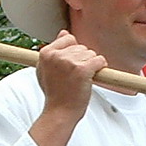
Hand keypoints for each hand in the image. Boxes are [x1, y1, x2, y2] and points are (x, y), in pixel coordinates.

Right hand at [30, 31, 107, 145]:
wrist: (60, 112)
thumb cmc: (55, 94)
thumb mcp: (45, 69)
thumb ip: (53, 51)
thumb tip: (64, 33)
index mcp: (46, 53)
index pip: (68, 38)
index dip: (73, 52)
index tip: (71, 65)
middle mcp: (56, 55)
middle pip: (81, 47)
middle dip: (82, 60)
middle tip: (75, 77)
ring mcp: (69, 62)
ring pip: (91, 54)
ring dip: (91, 66)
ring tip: (81, 80)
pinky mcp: (82, 70)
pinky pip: (99, 60)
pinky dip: (101, 67)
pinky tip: (93, 76)